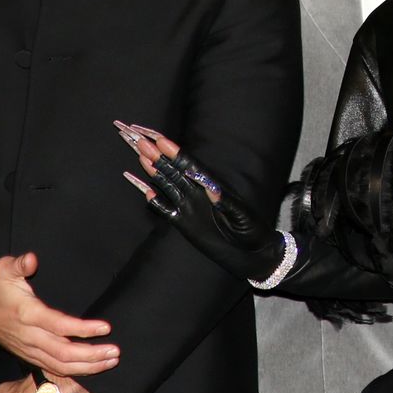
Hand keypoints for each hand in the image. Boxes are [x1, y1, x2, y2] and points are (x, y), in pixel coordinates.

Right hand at [0, 255, 118, 375]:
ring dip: (87, 366)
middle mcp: (30, 336)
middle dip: (92, 355)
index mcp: (28, 315)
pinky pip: (53, 368)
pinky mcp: (30, 355)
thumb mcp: (5, 269)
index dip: (83, 329)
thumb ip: (20, 264)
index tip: (105, 327)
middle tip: (116, 352)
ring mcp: (30, 349)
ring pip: (60, 365)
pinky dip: (74, 371)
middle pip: (63, 353)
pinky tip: (92, 369)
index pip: (59, 326)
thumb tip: (32, 259)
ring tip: (111, 361)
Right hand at [115, 122, 285, 280]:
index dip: (176, 153)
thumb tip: (213, 187)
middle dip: (158, 155)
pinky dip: (155, 201)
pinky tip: (145, 191)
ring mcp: (189, 206)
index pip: (191, 167)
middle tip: (140, 140)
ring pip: (167, 185)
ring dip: (154, 171)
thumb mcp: (242, 216)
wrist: (250, 252)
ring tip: (140, 155)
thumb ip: (227, 203)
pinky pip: (165, 209)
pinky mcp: (184, 222)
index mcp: (213, 187)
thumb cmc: (251, 230)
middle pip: (174, 170)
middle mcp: (198, 193)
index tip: (161, 140)